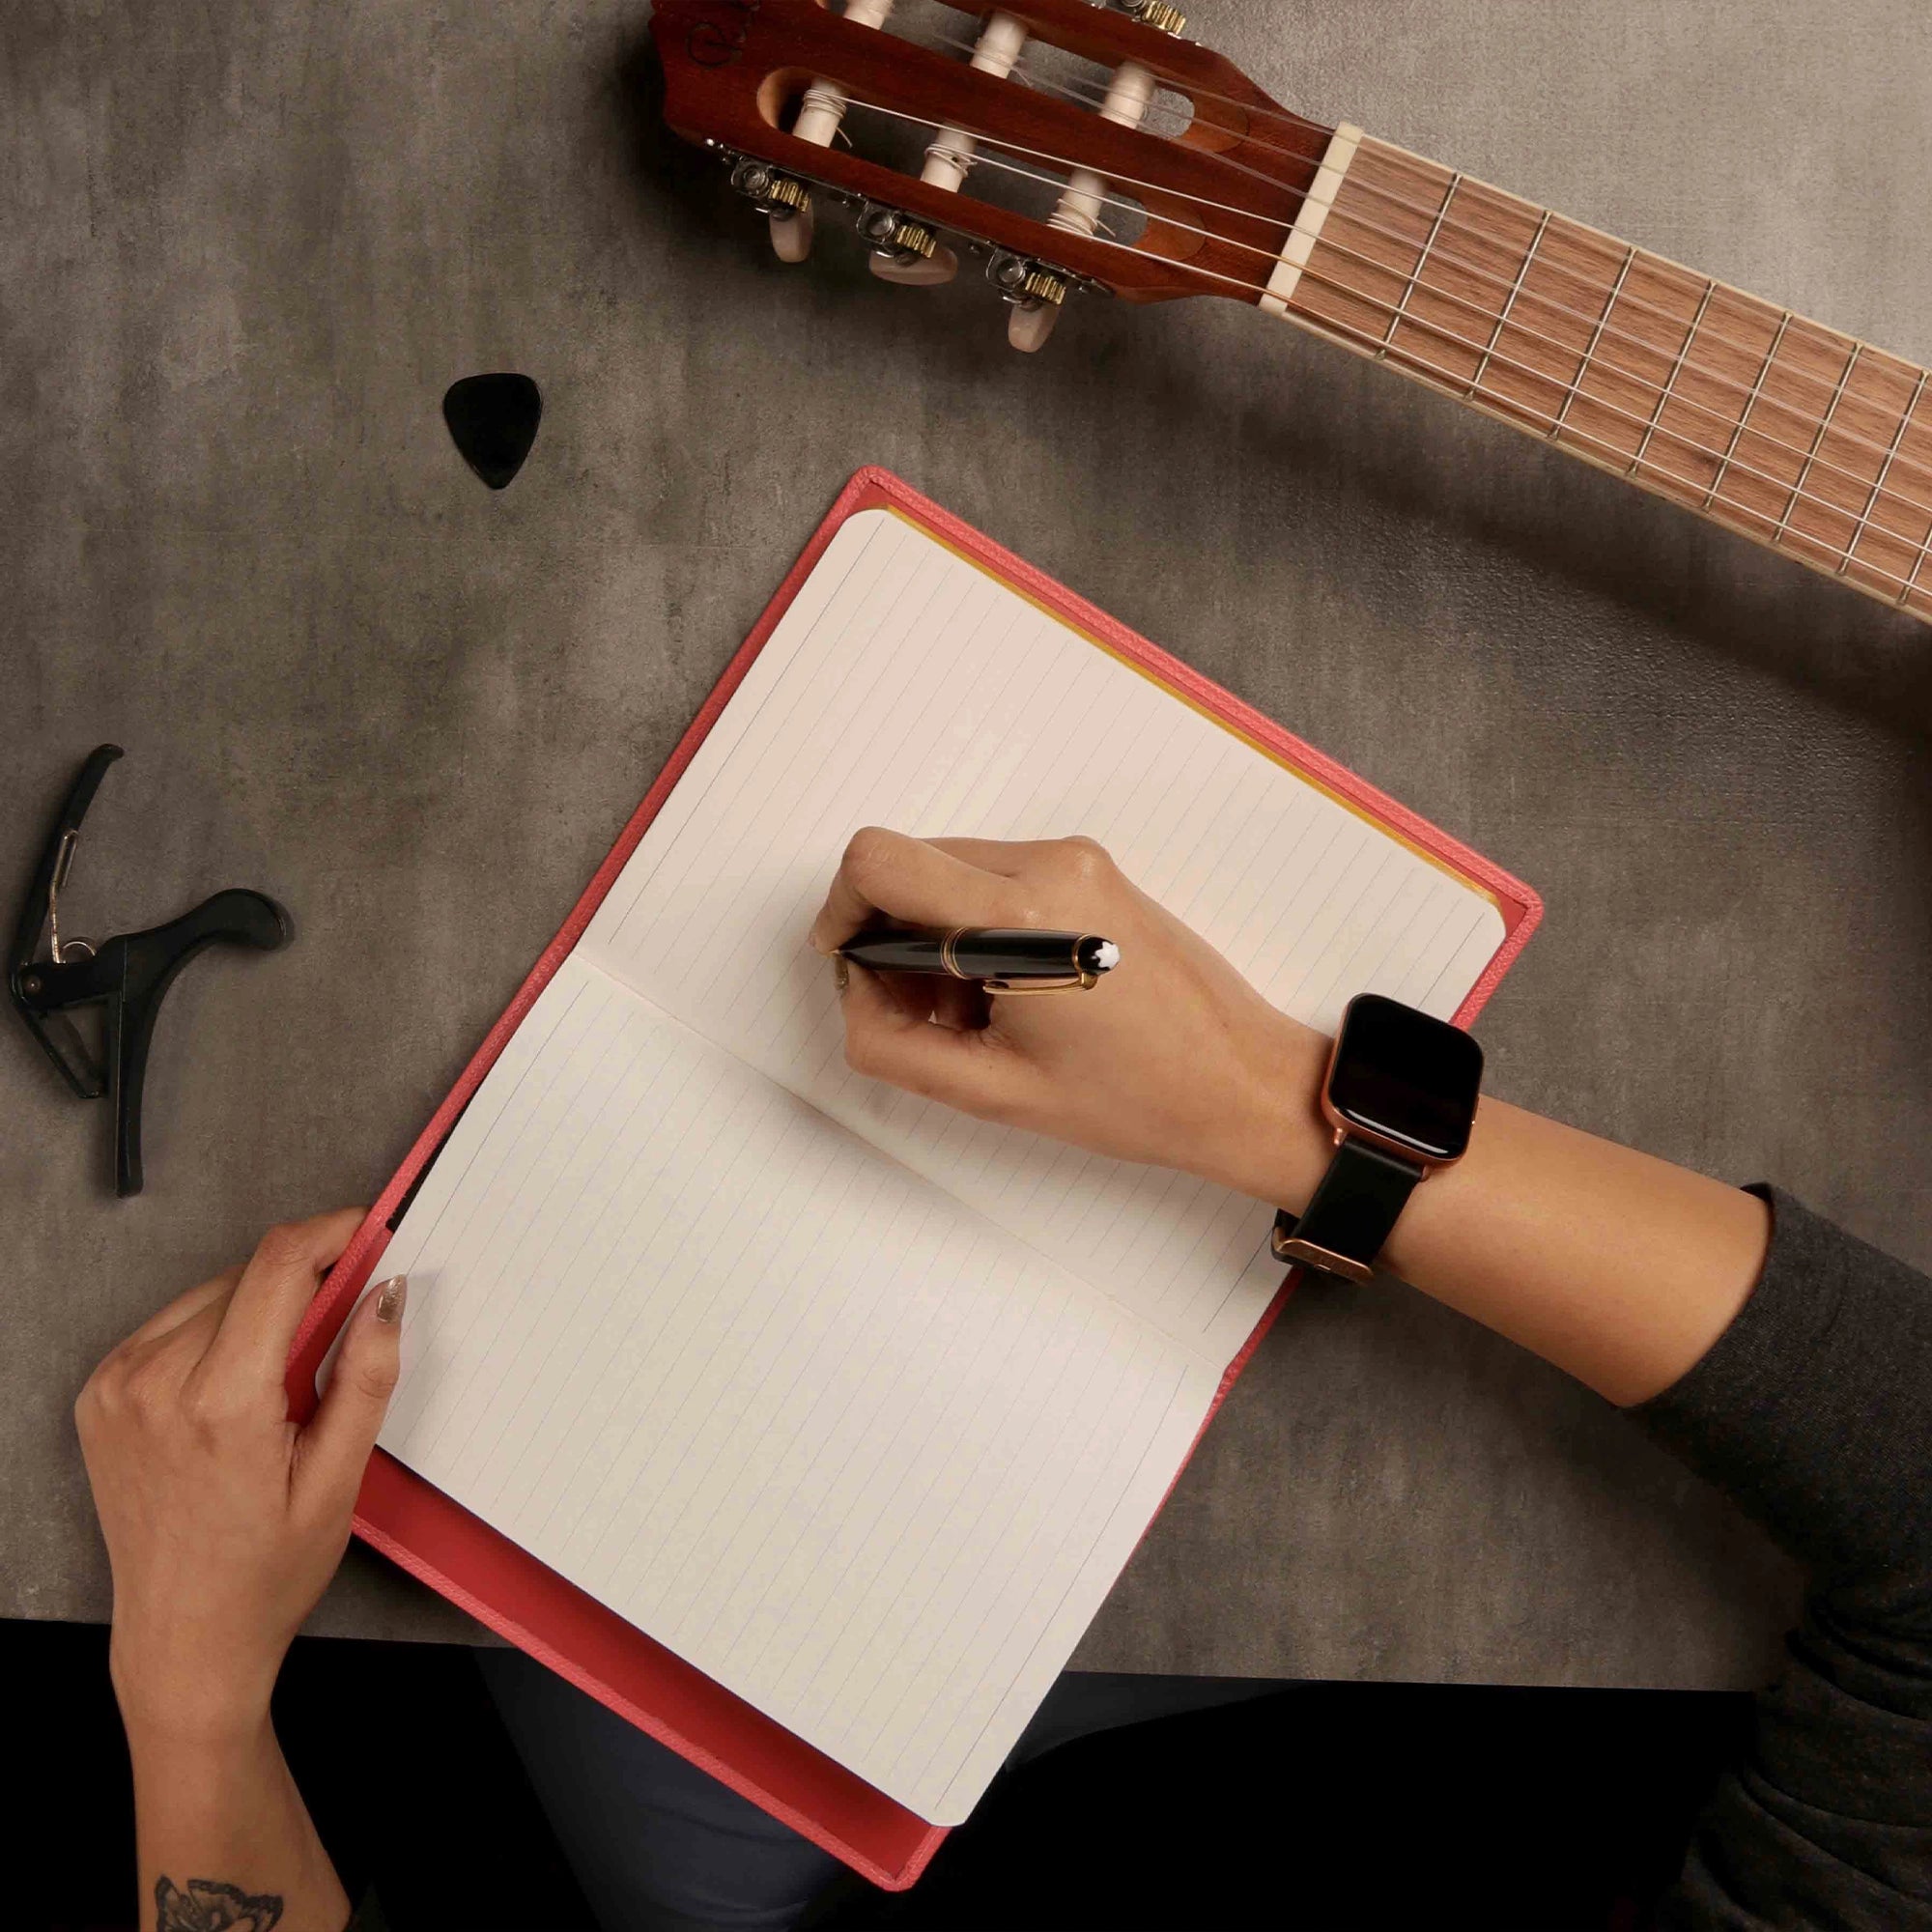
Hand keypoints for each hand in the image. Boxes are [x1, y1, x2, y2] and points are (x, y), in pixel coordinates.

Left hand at [75, 1210, 403, 1746]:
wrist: (182, 1636)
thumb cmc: (264, 1572)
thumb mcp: (339, 1481)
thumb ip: (364, 1377)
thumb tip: (386, 1296)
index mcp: (219, 1403)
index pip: (278, 1264)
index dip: (332, 1233)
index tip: (368, 1232)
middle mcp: (153, 1382)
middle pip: (249, 1276)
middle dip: (306, 1284)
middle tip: (340, 1335)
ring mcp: (116, 1385)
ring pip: (212, 1293)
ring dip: (259, 1309)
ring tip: (282, 1384)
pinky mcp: (99, 1393)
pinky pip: (173, 1324)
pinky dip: (215, 1333)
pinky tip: (235, 1388)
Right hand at [809, 828, 1330, 1206]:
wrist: (1239, 1083)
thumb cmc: (1134, 1098)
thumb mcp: (991, 1091)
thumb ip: (891, 1042)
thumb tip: (854, 989)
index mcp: (1024, 915)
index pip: (880, 861)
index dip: (841, 911)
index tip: (851, 963)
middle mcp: (1051, 865)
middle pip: (910, 861)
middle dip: (891, 935)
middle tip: (921, 1014)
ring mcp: (1076, 859)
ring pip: (951, 869)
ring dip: (934, 934)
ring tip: (973, 1014)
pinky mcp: (1091, 868)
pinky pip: (995, 875)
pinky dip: (976, 925)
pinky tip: (1006, 993)